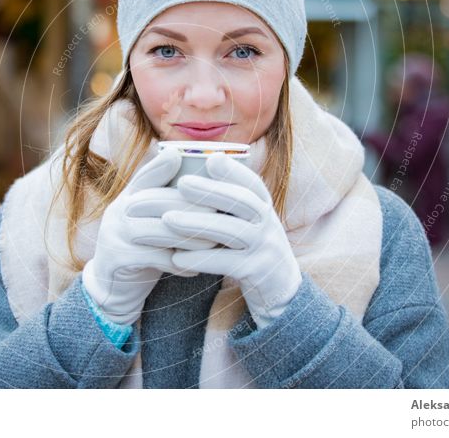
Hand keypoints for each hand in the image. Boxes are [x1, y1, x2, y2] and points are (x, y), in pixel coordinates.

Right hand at [82, 147, 217, 324]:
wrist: (114, 289)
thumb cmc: (143, 250)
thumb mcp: (149, 222)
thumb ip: (167, 203)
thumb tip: (204, 184)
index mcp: (127, 198)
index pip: (145, 175)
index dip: (161, 164)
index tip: (179, 153)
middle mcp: (117, 211)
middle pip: (157, 200)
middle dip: (191, 206)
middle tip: (220, 212)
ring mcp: (113, 234)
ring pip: (158, 229)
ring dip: (190, 237)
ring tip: (213, 243)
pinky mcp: (116, 258)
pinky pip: (153, 257)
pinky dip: (178, 263)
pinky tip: (195, 268)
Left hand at [162, 153, 302, 327]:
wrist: (280, 291)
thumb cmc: (253, 249)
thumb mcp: (250, 222)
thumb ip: (230, 203)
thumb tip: (199, 169)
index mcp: (264, 208)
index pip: (252, 184)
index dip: (233, 170)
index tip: (211, 158)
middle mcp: (268, 224)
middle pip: (241, 201)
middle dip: (210, 191)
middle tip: (181, 183)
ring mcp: (264, 248)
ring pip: (231, 231)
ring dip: (197, 223)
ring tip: (167, 219)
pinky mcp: (256, 273)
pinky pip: (226, 263)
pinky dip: (200, 259)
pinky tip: (176, 257)